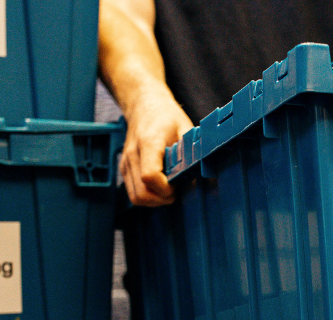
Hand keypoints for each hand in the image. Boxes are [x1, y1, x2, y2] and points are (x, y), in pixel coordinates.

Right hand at [119, 87, 193, 206]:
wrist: (144, 106)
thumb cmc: (166, 117)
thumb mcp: (186, 129)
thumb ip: (193, 152)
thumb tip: (208, 175)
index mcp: (148, 143)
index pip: (150, 177)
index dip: (166, 188)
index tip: (178, 184)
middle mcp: (132, 155)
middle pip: (141, 193)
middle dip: (162, 198)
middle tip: (176, 190)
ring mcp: (126, 163)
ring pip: (135, 197)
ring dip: (155, 200)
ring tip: (169, 188)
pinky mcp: (124, 169)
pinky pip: (133, 192)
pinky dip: (148, 195)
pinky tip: (161, 185)